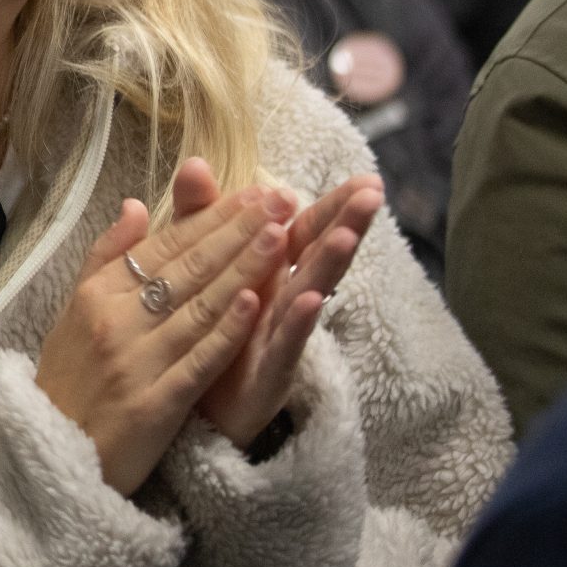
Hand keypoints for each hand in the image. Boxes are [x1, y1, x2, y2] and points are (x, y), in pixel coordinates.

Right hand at [33, 171, 295, 494]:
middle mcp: (112, 322)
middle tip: (281, 200)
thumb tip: (136, 205)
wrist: (46, 455)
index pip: (163, 246)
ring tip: (281, 236)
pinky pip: (197, 361)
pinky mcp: (152, 406)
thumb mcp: (73, 314)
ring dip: (242, 269)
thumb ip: (105, 258)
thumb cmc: (67, 381)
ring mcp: (133, 363)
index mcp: (94, 295)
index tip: (255, 192)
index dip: (212, 218)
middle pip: (186, 269)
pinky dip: (226, 331)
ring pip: (198, 307)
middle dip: (238, 232)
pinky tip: (255, 302)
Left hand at [168, 160, 380, 448]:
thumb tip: (194, 162)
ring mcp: (280, 335)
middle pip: (317, 255)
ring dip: (327, 265)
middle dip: (345, 224)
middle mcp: (282, 299)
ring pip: (309, 294)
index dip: (331, 205)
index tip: (364, 177)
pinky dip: (297, 321)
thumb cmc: (207, 328)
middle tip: (374, 194)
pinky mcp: (268, 372)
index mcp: (268, 270)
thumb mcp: (197, 264)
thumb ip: (199, 215)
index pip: (304, 230)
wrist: (192, 404)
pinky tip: (310, 300)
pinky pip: (284, 344)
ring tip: (345, 236)